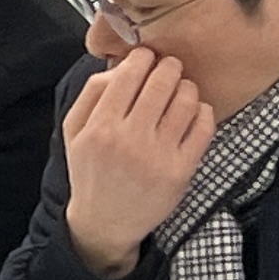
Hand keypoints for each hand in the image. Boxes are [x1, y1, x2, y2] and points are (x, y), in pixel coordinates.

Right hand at [61, 48, 217, 277]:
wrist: (105, 222)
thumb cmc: (90, 171)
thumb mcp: (75, 132)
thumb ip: (92, 94)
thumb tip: (121, 65)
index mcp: (100, 127)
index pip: (129, 74)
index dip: (142, 57)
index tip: (145, 58)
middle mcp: (130, 139)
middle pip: (162, 80)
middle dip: (169, 67)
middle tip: (168, 70)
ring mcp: (159, 156)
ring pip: (187, 99)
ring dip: (186, 87)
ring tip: (180, 92)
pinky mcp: (182, 170)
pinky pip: (204, 126)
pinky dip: (202, 111)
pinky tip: (192, 113)